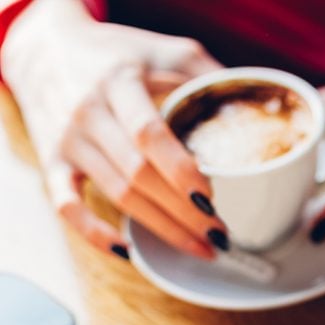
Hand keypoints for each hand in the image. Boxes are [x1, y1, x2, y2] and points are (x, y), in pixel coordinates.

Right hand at [1, 0, 224, 259]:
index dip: (181, 171)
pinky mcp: (53, 163)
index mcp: (119, 83)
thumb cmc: (120, 55)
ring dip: (162, 228)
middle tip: (220, 235)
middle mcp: (89, 113)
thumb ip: (206, 74)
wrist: (48, 49)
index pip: (149, 135)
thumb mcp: (165, 50)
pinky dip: (94, 233)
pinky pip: (67, 206)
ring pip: (117, 195)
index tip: (212, 198)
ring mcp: (68, 141)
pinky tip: (128, 252)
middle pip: (139, 175)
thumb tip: (253, 107)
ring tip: (200, 247)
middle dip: (184, 212)